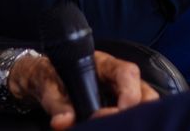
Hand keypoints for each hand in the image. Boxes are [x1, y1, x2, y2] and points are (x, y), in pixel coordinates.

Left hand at [11, 51, 158, 128]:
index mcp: (104, 65)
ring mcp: (120, 95)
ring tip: (116, 127)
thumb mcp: (49, 87)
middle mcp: (118, 79)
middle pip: (145, 91)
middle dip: (139, 110)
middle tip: (117, 125)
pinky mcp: (116, 108)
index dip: (129, 93)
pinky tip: (115, 127)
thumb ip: (57, 104)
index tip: (115, 112)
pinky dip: (127, 122)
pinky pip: (130, 115)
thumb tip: (63, 122)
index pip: (127, 73)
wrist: (43, 80)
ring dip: (134, 118)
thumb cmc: (50, 77)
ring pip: (142, 106)